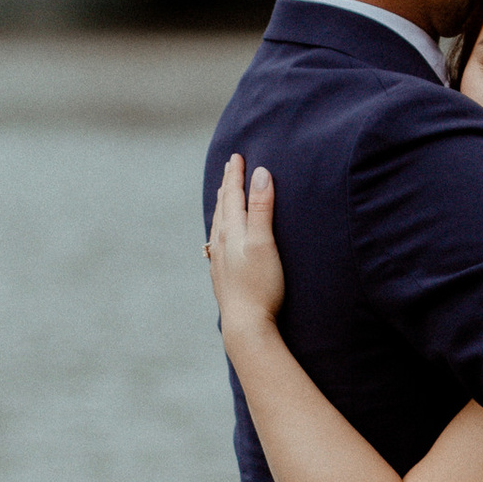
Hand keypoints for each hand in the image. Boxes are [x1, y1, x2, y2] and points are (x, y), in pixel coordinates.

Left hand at [208, 154, 285, 343]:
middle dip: (227, 185)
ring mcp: (219, 259)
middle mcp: (221, 242)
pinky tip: (221, 236)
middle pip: (222, 206)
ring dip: (222, 205)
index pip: (232, 195)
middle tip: (230, 168)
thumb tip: (260, 174)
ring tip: (223, 194)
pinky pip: (218, 241)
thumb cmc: (260, 284)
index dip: (235, 175)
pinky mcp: (223, 275)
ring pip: (218, 224)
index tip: (237, 156)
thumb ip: (262, 208)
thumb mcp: (264, 242)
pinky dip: (221, 227)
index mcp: (231, 231)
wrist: (245, 324)